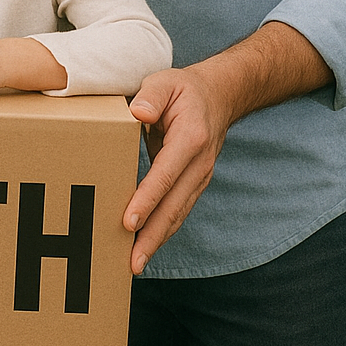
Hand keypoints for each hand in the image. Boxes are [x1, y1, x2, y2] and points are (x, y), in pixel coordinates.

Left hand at [124, 66, 228, 274]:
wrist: (218, 98)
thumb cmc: (184, 90)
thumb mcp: (165, 82)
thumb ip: (152, 95)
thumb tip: (138, 114)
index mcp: (190, 139)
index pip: (165, 175)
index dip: (147, 200)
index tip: (128, 222)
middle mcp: (199, 165)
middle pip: (174, 206)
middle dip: (152, 236)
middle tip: (131, 262)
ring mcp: (199, 178)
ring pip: (177, 214)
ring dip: (157, 240)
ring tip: (135, 264)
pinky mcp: (194, 185)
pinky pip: (178, 211)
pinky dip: (163, 231)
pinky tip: (146, 246)